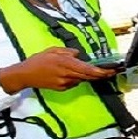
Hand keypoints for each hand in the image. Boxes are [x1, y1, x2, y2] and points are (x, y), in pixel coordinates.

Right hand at [0, 47, 117, 93]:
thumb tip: (79, 55)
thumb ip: (68, 51)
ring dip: (88, 75)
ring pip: (82, 79)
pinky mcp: (62, 88)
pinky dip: (77, 77)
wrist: (25, 75)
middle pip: (89, 76)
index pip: (88, 69)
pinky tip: (72, 73)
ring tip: (93, 70)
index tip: (112, 70)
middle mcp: (67, 75)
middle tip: (112, 71)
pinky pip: (74, 82)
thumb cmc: (38, 60)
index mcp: (66, 63)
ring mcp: (64, 83)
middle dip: (102, 74)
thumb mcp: (53, 50)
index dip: (102, 71)